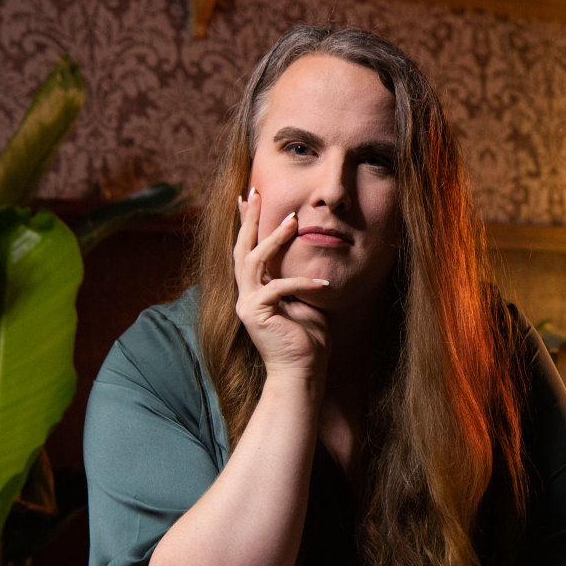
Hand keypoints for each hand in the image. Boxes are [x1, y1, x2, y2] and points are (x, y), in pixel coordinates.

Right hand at [234, 188, 329, 379]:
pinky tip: (324, 281)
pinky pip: (278, 288)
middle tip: (255, 192)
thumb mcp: (307, 302)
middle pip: (241, 249)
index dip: (248, 224)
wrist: (303, 374)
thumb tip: (311, 258)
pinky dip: (302, 282)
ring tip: (293, 220)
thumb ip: (301, 281)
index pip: (249, 251)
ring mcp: (248, 305)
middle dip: (249, 219)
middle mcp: (246, 296)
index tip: (248, 198)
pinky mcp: (256, 314)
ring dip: (273, 239)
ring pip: (253, 261)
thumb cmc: (309, 342)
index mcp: (256, 292)